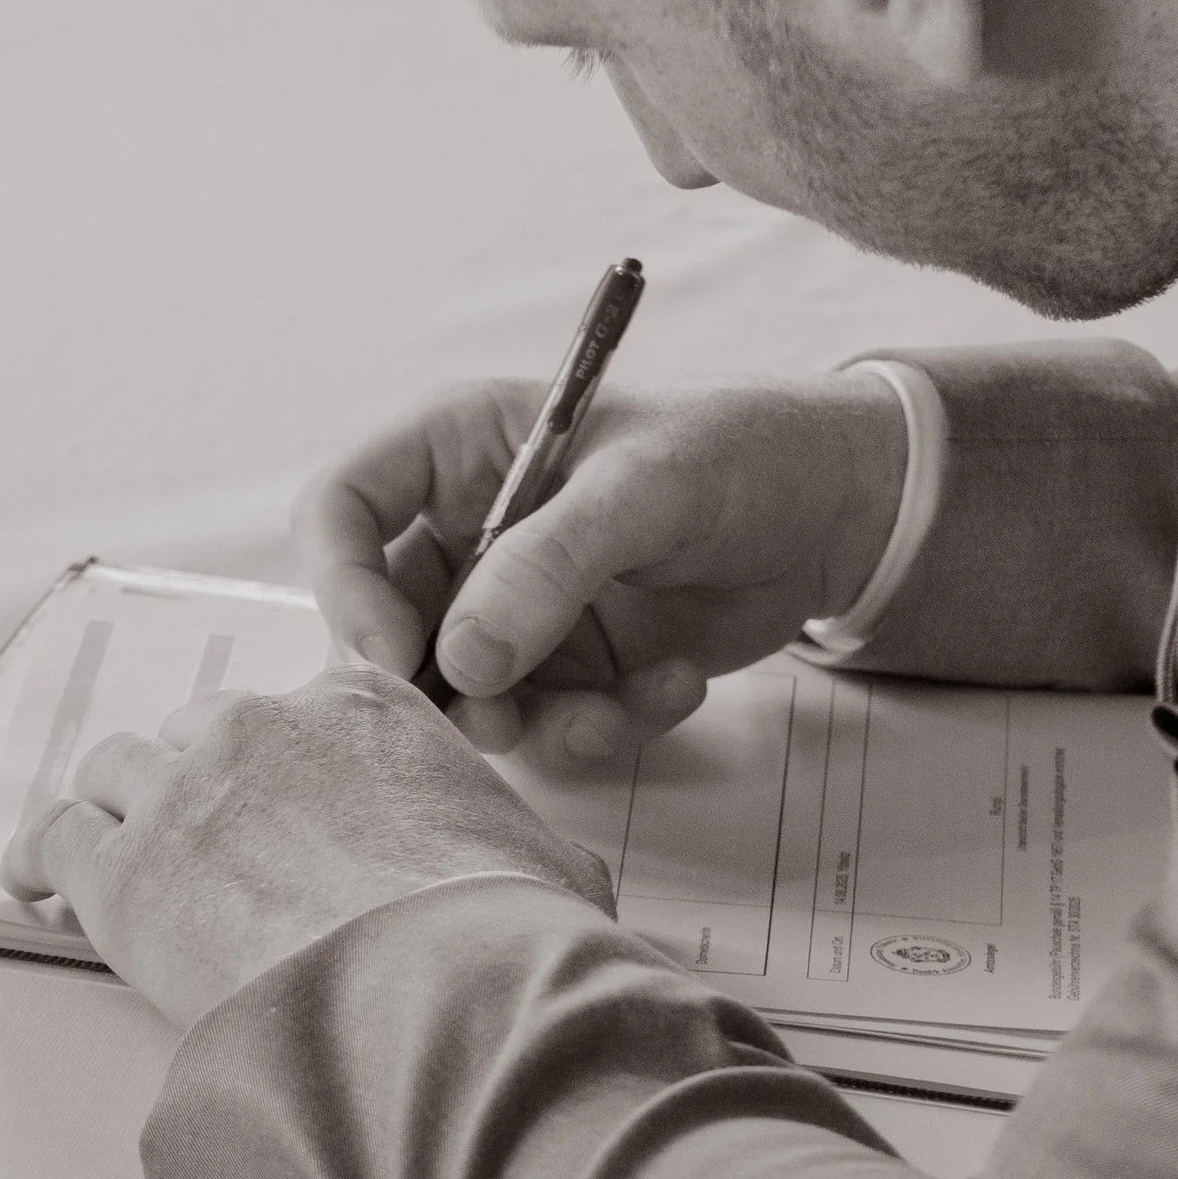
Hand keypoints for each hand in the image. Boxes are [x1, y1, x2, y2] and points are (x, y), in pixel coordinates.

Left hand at [0, 666, 615, 1033]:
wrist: (428, 998)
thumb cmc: (495, 936)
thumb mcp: (545, 867)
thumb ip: (526, 850)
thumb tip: (557, 888)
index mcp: (368, 710)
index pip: (312, 704)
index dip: (296, 756)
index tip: (292, 794)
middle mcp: (265, 726)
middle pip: (206, 730)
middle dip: (205, 783)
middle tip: (210, 845)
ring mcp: (183, 790)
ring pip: (119, 770)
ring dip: (120, 811)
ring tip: (117, 857)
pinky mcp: (119, 868)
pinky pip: (52, 837)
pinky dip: (41, 858)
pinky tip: (37, 884)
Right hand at [295, 370, 909, 758]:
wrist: (835, 514)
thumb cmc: (738, 454)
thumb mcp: (646, 489)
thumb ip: (551, 567)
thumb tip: (464, 662)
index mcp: (458, 450)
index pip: (342, 511)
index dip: (344, 586)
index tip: (394, 657)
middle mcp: (468, 533)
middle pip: (383, 628)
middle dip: (440, 689)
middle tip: (503, 720)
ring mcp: (514, 609)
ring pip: (464, 699)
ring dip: (537, 726)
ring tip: (618, 709)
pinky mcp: (567, 670)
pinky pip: (546, 728)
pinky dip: (606, 728)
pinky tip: (676, 685)